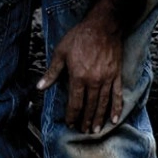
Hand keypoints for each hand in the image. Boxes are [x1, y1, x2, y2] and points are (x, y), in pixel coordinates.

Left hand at [39, 15, 130, 130]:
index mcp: (78, 77)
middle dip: (85, 120)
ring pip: (103, 104)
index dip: (72, 115)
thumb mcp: (60, 52)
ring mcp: (107, 79)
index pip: (75, 102)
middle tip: (82, 131)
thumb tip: (40, 87)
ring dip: (99, 118)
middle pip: (89, 106)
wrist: (103, 26)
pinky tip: (115, 119)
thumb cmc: (79, 37)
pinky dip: (116, 108)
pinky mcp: (117, 75)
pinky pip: (117, 95)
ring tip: (95, 130)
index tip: (70, 123)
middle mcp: (94, 81)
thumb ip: (52, 73)